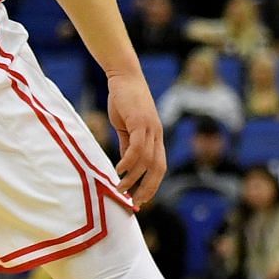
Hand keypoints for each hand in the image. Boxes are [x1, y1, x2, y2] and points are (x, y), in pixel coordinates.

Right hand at [106, 70, 166, 205]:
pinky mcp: (139, 121)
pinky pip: (137, 147)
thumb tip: (126, 166)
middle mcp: (157, 135)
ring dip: (133, 178)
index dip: (152, 185)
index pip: (159, 167)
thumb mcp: (127, 127)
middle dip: (147, 188)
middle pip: (158, 168)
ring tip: (120, 188)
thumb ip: (128, 145)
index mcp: (156, 137)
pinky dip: (129, 162)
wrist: (124, 77)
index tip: (140, 199)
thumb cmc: (125, 101)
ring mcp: (150, 128)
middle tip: (134, 202)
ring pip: (146, 161)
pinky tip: (119, 170)